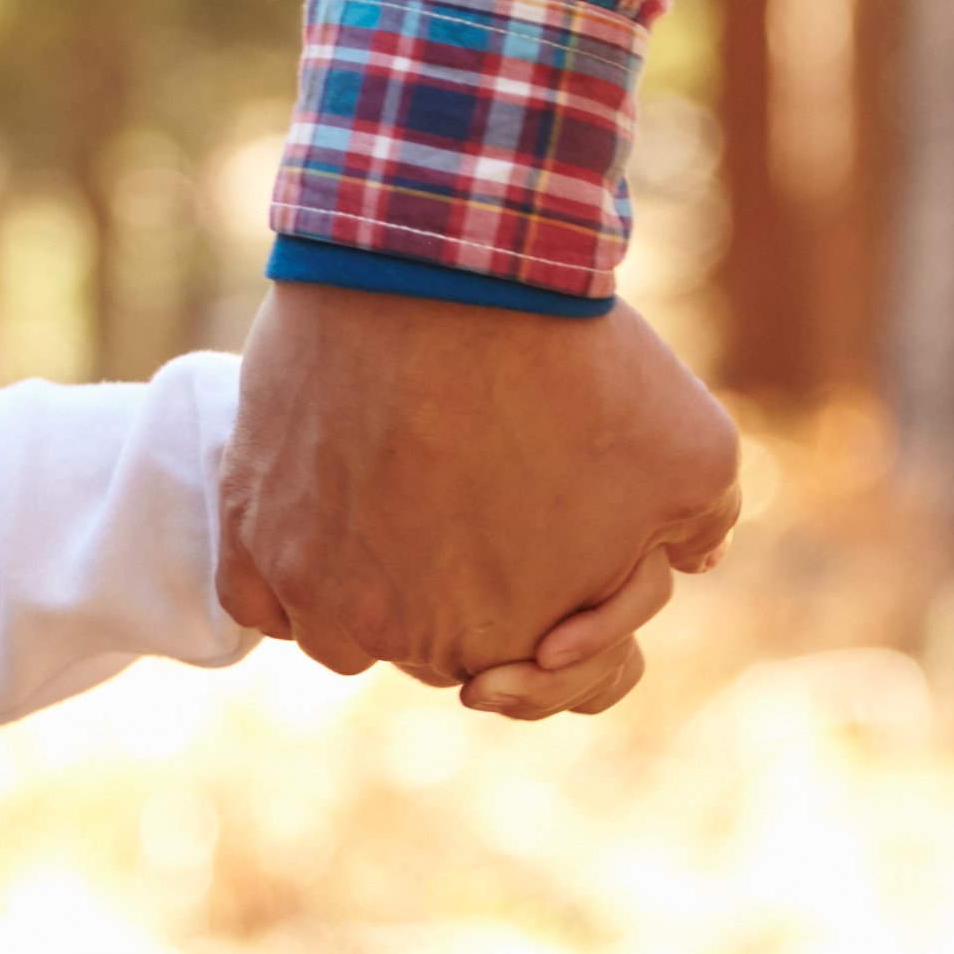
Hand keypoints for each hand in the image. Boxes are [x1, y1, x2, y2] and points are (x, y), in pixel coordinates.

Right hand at [217, 279, 739, 692]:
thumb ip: (703, 526)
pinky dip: (297, 575)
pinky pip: (264, 602)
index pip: (562, 687)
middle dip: (478, 598)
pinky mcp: (250, 536)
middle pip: (449, 657)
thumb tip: (690, 563)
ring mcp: (313, 591)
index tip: (574, 563)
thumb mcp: (695, 448)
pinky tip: (334, 514)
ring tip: (409, 508)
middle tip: (492, 510)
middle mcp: (401, 636)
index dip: (587, 632)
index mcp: (515, 642)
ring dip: (378, 595)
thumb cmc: (571, 361)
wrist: (437, 266)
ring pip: (347, 637)